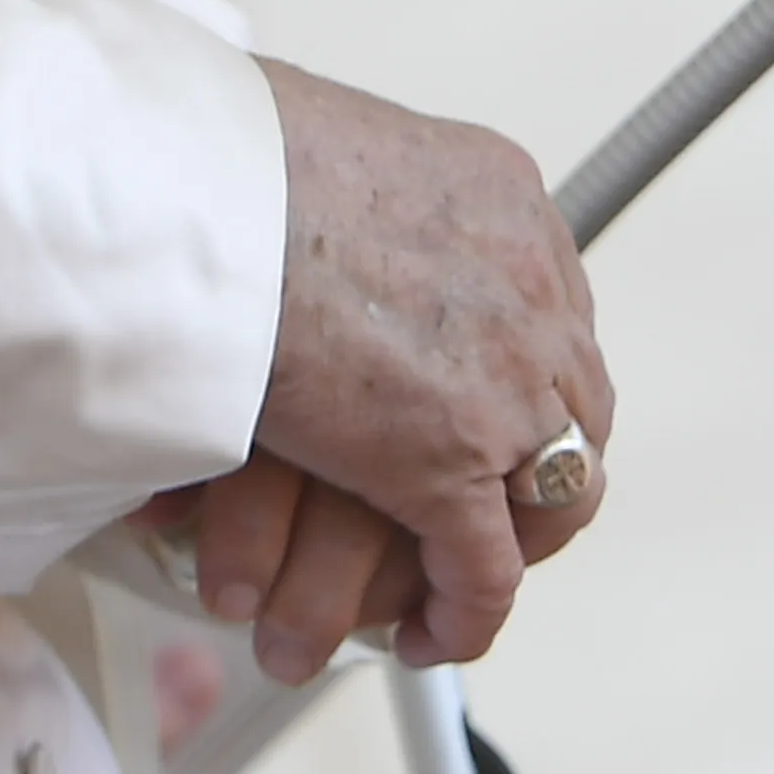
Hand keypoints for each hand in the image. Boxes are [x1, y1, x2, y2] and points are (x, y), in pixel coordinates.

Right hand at [192, 57, 610, 678]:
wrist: (201, 195)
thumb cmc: (224, 158)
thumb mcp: (325, 141)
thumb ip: (350, 189)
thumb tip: (306, 196)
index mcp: (501, 197)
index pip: (547, 306)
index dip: (520, 368)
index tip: (488, 396)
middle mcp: (528, 283)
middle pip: (573, 397)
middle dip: (533, 454)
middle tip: (490, 494)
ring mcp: (502, 378)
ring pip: (552, 485)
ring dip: (511, 534)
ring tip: (466, 570)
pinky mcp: (451, 464)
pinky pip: (486, 568)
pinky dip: (467, 610)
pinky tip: (432, 632)